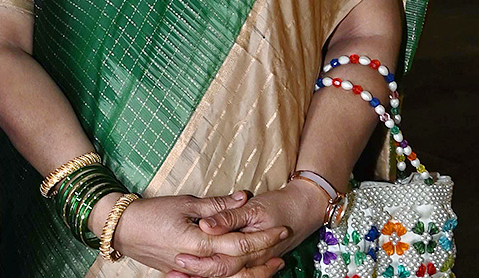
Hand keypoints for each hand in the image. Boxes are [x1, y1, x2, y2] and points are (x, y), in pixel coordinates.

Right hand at [95, 192, 287, 277]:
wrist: (122, 229)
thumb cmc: (151, 213)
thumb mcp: (185, 203)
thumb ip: (217, 205)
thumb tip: (243, 197)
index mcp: (200, 242)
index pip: (240, 244)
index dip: (263, 238)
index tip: (280, 229)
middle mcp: (199, 262)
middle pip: (239, 265)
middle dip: (263, 258)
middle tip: (283, 250)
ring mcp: (192, 271)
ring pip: (229, 277)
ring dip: (252, 271)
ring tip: (271, 265)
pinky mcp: (185, 274)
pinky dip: (233, 275)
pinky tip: (242, 270)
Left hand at [188, 181, 327, 275]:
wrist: (305, 208)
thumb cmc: (281, 207)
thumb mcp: (253, 209)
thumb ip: (228, 216)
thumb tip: (208, 225)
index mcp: (251, 248)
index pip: (221, 263)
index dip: (199, 263)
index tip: (178, 258)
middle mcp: (253, 261)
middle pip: (222, 273)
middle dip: (197, 275)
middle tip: (172, 272)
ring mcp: (255, 263)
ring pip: (228, 276)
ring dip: (202, 276)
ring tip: (177, 275)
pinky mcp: (255, 260)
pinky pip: (235, 272)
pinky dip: (218, 273)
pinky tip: (196, 272)